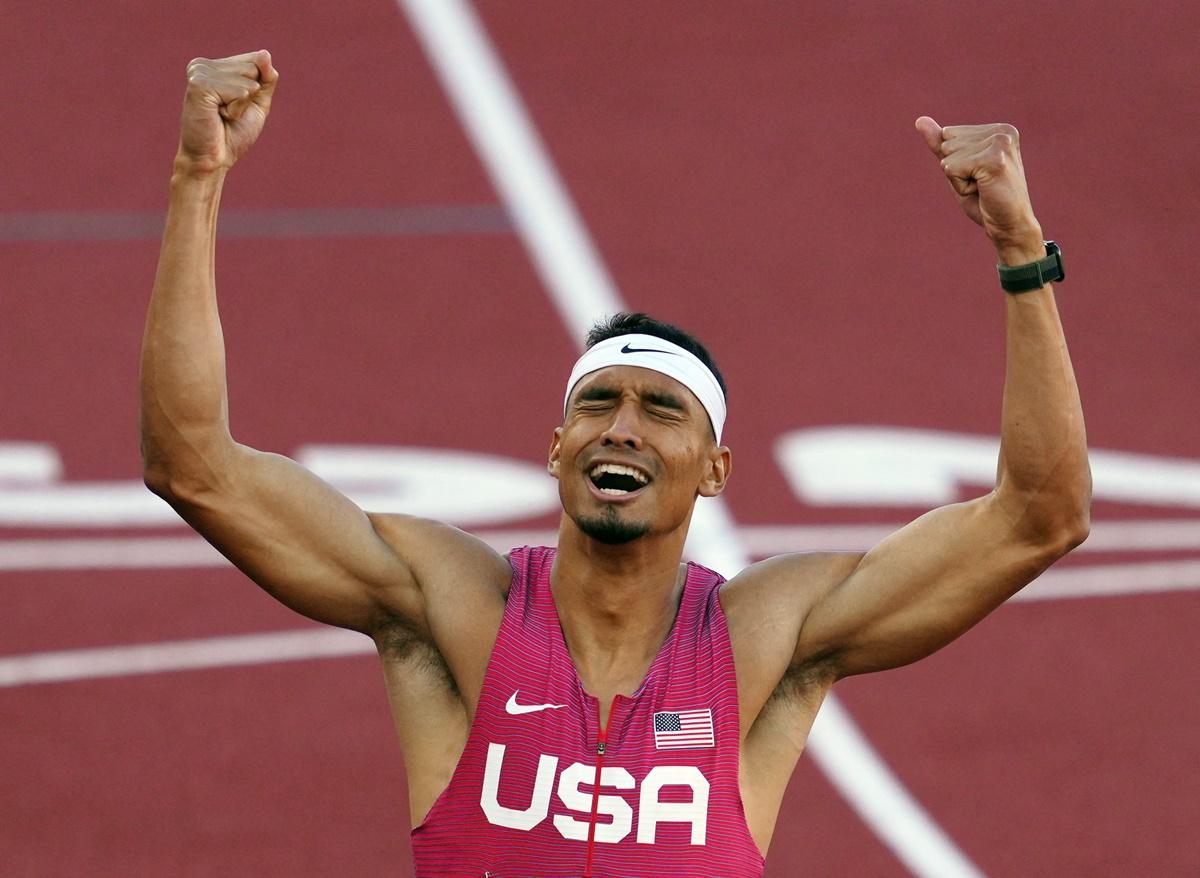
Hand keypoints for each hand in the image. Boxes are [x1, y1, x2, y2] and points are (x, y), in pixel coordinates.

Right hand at [176, 51, 277, 176]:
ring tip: (222, 116)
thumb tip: (265, 53)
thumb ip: (266, 78)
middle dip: (249, 97)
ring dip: (242, 105)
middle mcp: (203, 64)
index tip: (236, 107)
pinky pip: (239, 91)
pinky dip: (236, 109)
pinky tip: (218, 116)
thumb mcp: (257, 103)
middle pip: (253, 68)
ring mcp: (199, 72)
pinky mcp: (198, 84)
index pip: (255, 60)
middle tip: (227, 114)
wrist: (213, 160)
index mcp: (214, 66)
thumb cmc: (233, 134)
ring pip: (247, 81)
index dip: (256, 89)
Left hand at [915, 116, 1042, 263]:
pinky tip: (983, 190)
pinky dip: (961, 186)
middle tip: (981, 184)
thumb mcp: (958, 168)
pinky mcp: (994, 159)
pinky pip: (951, 169)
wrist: (1009, 226)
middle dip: (956, 170)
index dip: (955, 161)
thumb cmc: (985, 199)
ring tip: (983, 187)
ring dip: (959, 179)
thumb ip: (940, 144)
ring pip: (948, 157)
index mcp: (997, 129)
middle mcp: (1002, 130)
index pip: (948, 135)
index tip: (979, 175)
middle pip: (947, 144)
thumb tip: (920, 120)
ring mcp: (1000, 143)